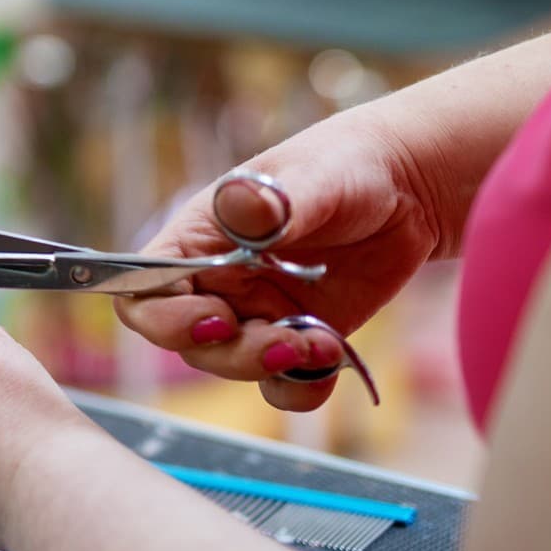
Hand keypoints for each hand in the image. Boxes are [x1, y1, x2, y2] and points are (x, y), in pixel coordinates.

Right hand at [115, 109, 447, 410]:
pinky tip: (332, 362)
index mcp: (199, 237)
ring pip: (231, 365)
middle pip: (185, 341)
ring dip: (270, 368)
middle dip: (230, 354)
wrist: (407, 187)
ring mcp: (257, 311)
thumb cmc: (345, 164)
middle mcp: (218, 279)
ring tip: (325, 344)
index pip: (143, 287)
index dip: (163, 317)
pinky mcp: (298, 336)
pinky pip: (283, 382)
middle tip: (284, 342)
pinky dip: (302, 387)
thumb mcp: (312, 177)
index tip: (216, 319)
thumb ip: (272, 201)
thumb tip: (239, 203)